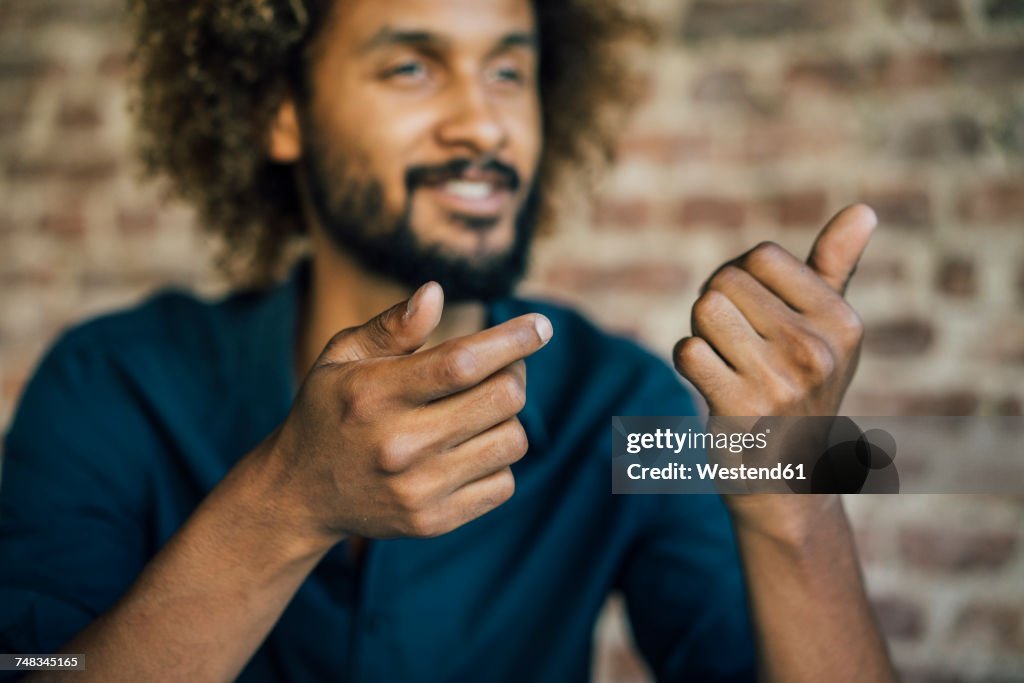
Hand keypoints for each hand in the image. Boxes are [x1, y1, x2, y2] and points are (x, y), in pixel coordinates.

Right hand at [260, 282, 551, 545]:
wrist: (299, 493)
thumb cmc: (330, 409)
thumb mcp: (342, 356)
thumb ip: (391, 326)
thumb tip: (435, 292)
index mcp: (375, 393)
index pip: (462, 362)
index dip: (512, 341)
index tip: (541, 327)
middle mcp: (398, 444)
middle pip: (502, 399)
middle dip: (514, 373)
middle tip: (501, 367)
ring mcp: (418, 488)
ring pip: (513, 441)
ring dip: (507, 418)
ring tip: (479, 409)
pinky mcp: (433, 521)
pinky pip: (503, 483)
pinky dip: (496, 460)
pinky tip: (467, 449)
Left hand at [673, 205, 875, 532]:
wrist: (789, 480)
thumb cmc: (803, 389)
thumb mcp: (829, 330)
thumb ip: (836, 267)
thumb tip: (863, 210)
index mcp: (842, 320)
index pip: (761, 255)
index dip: (741, 276)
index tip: (753, 311)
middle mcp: (817, 349)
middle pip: (726, 280)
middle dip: (717, 303)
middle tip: (734, 342)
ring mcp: (779, 382)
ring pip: (705, 310)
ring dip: (701, 333)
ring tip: (726, 362)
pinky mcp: (739, 409)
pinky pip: (687, 351)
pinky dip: (689, 361)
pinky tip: (711, 383)